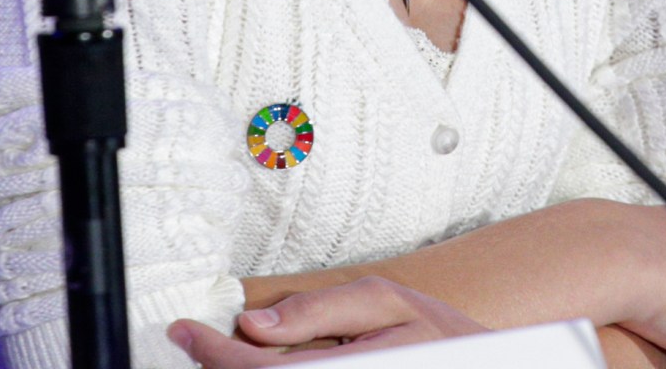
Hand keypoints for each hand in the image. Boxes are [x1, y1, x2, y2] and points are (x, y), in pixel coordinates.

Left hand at [168, 277, 484, 364]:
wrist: (478, 366)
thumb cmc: (436, 336)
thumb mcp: (382, 302)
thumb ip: (317, 311)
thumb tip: (257, 322)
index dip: (216, 355)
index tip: (186, 332)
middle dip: (221, 366)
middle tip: (198, 341)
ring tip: (227, 352)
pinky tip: (266, 362)